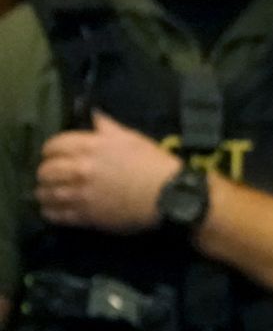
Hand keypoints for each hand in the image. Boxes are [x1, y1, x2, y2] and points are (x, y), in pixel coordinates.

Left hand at [35, 111, 181, 232]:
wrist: (170, 195)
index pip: (53, 146)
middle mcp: (80, 169)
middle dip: (46, 173)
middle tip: (51, 177)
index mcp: (90, 146)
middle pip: (46, 171)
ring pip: (47, 193)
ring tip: (47, 195)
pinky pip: (58, 214)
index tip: (55, 155)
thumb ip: (108, 127)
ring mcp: (82, 194)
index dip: (51, 151)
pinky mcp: (87, 216)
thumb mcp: (132, 138)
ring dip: (44, 193)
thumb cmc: (154, 164)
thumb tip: (93, 114)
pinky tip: (52, 211)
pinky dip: (51, 212)